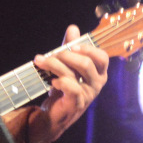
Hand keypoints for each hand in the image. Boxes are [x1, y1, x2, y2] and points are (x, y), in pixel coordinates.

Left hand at [26, 24, 108, 142]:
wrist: (53, 113)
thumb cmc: (63, 87)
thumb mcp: (67, 64)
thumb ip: (70, 47)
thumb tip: (73, 28)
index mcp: (98, 72)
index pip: (101, 57)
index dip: (87, 48)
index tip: (71, 46)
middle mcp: (97, 83)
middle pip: (86, 63)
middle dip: (65, 55)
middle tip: (50, 54)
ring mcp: (88, 94)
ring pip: (74, 73)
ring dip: (55, 64)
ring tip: (41, 62)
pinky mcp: (77, 103)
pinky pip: (71, 88)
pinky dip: (60, 81)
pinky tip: (53, 81)